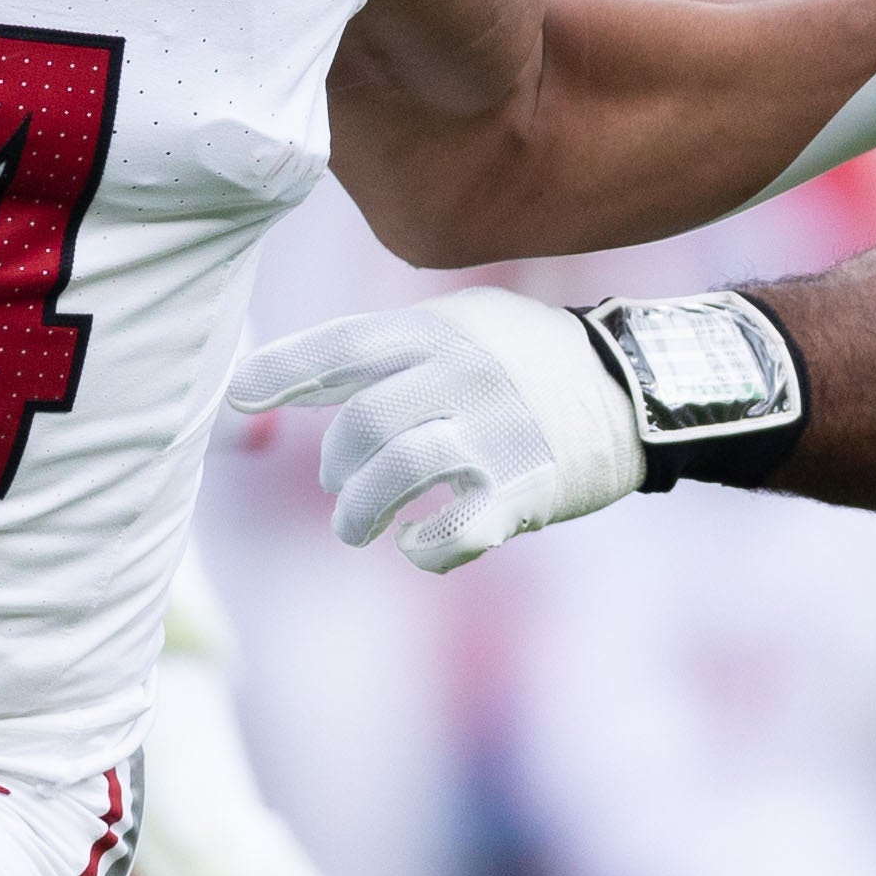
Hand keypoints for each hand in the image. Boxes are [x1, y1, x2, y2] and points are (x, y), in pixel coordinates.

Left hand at [226, 288, 637, 572]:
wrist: (637, 389)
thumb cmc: (534, 360)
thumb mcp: (467, 326)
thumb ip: (392, 352)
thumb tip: (302, 378)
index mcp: (441, 333)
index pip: (344, 345)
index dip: (284, 369)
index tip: (238, 395)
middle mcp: (462, 377)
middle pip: (362, 425)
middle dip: (335, 466)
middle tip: (339, 485)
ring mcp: (494, 434)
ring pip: (396, 476)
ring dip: (362, 513)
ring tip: (357, 528)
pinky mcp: (523, 491)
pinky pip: (452, 533)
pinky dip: (423, 549)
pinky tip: (416, 545)